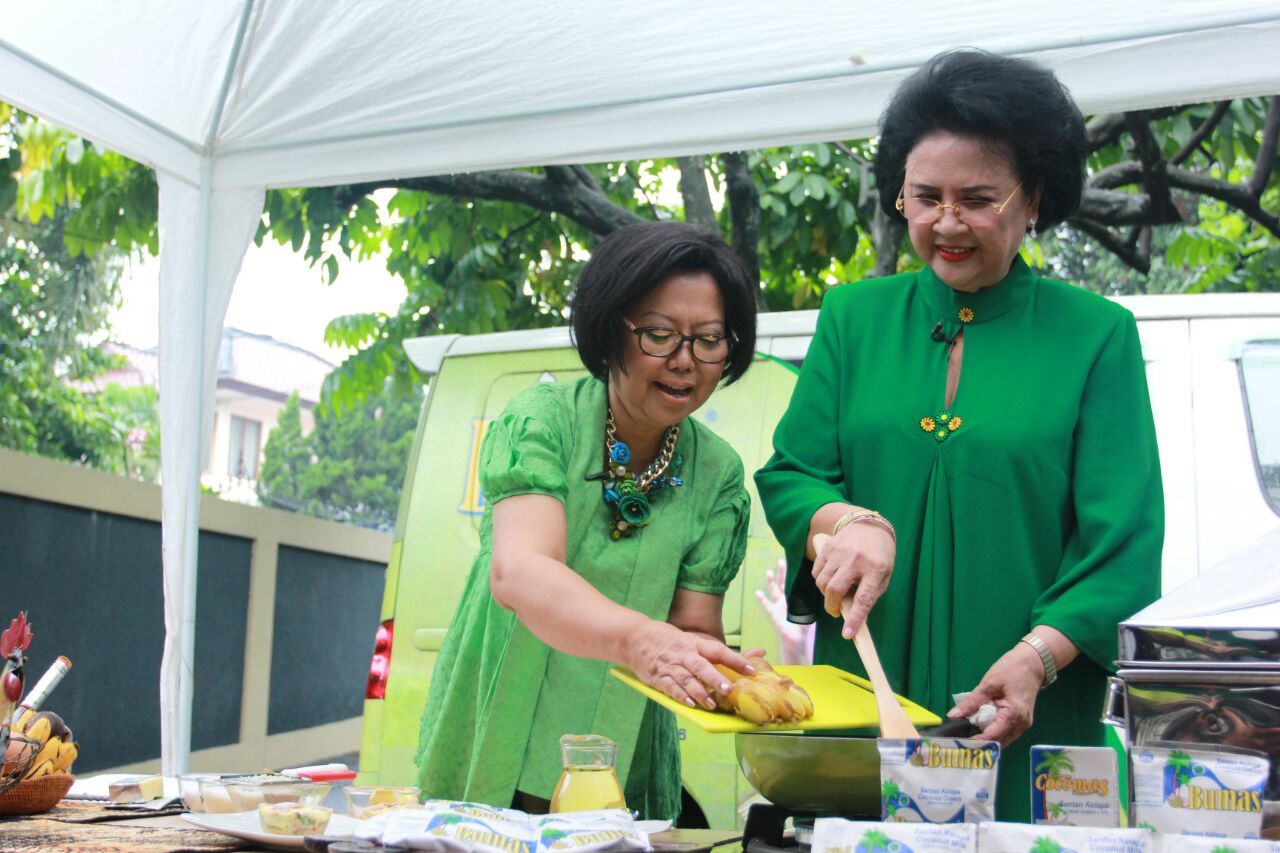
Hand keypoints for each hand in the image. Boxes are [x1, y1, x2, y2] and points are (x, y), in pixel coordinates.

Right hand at [623, 620, 756, 710]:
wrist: (637, 637)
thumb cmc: (673, 641)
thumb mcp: (697, 642)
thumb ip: (728, 653)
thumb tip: (761, 653)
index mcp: (695, 644)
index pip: (718, 651)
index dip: (734, 660)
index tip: (751, 670)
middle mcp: (683, 654)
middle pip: (701, 667)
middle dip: (715, 679)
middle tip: (729, 690)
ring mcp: (669, 666)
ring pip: (686, 679)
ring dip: (699, 692)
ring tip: (711, 704)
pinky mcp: (657, 677)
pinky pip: (669, 687)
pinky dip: (679, 695)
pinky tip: (688, 703)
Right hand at [755, 562, 812, 664]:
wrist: (796, 641)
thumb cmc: (803, 628)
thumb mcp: (809, 614)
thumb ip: (812, 604)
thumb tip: (821, 594)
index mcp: (795, 600)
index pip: (795, 584)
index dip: (794, 574)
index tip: (795, 562)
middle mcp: (786, 601)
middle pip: (784, 584)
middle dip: (782, 573)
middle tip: (781, 560)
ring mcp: (779, 607)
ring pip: (775, 591)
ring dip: (772, 582)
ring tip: (769, 572)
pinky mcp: (775, 614)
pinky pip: (768, 606)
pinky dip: (763, 599)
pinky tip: (758, 592)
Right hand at [812, 524, 894, 639]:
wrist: (869, 526)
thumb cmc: (879, 556)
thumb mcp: (883, 576)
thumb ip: (869, 594)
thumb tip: (851, 614)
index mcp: (875, 569)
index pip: (863, 599)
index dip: (854, 619)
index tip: (847, 635)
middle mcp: (856, 560)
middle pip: (834, 589)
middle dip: (831, 606)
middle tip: (835, 611)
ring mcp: (839, 552)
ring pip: (822, 582)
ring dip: (826, 594)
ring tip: (835, 592)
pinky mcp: (828, 547)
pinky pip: (817, 571)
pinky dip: (820, 581)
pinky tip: (830, 579)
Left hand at [946, 641, 1043, 746]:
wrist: (1033, 663)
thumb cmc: (1011, 670)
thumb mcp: (989, 684)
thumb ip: (972, 701)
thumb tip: (953, 715)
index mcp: (1014, 715)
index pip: (992, 736)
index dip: (975, 741)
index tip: (959, 741)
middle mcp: (1021, 725)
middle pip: (998, 741)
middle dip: (980, 742)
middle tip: (960, 740)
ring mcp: (1023, 724)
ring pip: (1002, 739)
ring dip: (987, 739)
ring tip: (967, 735)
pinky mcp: (1021, 721)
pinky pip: (1006, 733)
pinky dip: (994, 732)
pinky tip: (981, 728)